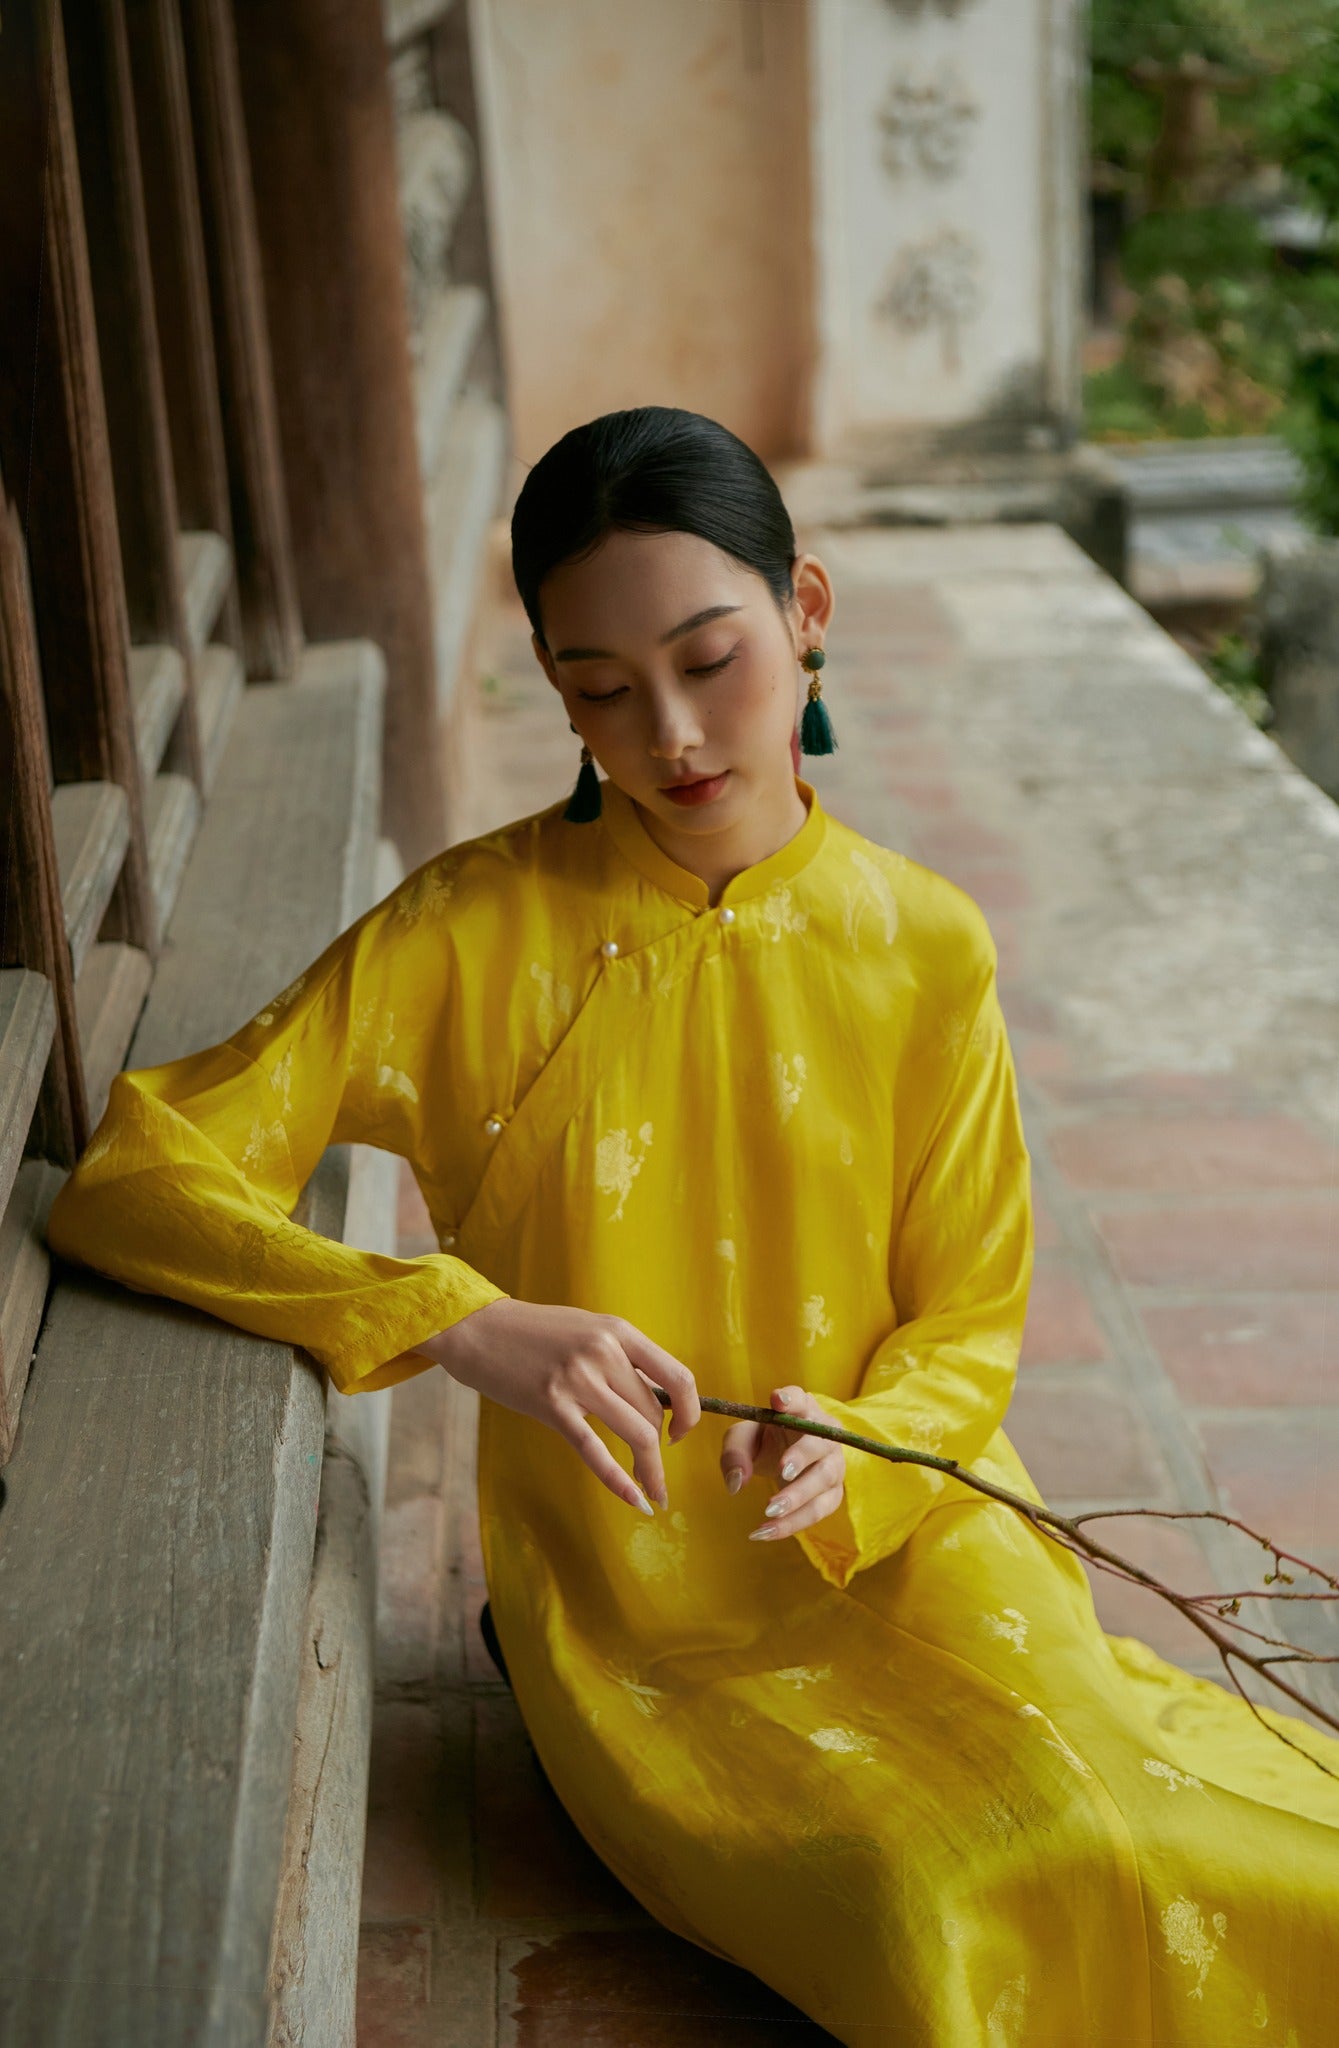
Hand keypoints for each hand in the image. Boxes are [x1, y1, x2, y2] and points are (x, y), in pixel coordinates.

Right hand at [419, 1298, 700, 1516]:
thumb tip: (659, 1402)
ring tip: (654, 1492)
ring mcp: (578, 1379)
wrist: (478, 1329)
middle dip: (660, 1446)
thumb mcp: (587, 1331)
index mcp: (618, 1331)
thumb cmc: (535, 1333)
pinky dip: (619, 1480)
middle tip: (652, 1466)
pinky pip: (595, 1450)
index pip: (678, 1376)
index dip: (690, 1411)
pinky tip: (634, 1500)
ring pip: (637, 1433)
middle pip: (654, 1412)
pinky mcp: (552, 1405)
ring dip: (651, 1470)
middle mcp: (604, 1352)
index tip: (680, 1432)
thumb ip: (621, 1360)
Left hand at [720, 1384, 846, 1542]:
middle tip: (781, 1472)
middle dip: (801, 1457)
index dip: (791, 1398)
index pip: (800, 1399)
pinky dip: (793, 1523)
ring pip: (823, 1480)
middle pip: (819, 1443)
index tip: (777, 1400)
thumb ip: (735, 1453)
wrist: (785, 1459)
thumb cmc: (765, 1441)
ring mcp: (834, 1463)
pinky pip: (819, 1510)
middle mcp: (825, 1434)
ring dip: (797, 1497)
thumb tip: (737, 1483)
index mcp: (802, 1410)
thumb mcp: (743, 1440)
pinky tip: (766, 1531)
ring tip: (768, 1512)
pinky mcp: (833, 1493)